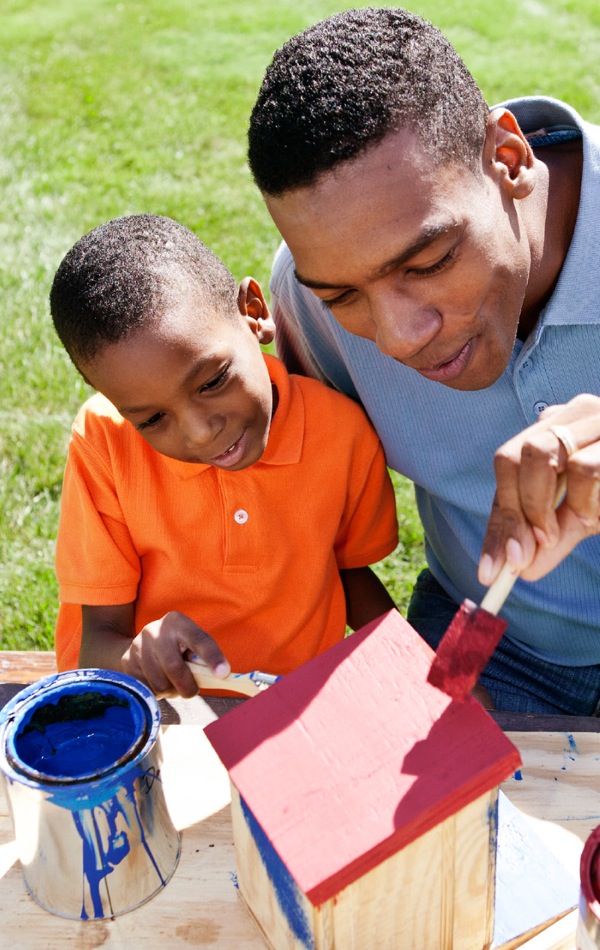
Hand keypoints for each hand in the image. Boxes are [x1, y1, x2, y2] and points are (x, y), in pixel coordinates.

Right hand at [122, 611, 229, 697]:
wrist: (139, 644)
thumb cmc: (174, 646)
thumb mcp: (188, 642)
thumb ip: (200, 656)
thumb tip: (219, 676)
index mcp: (177, 622)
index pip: (199, 639)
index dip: (212, 657)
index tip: (223, 674)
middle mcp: (155, 631)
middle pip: (175, 668)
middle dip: (187, 686)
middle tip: (192, 692)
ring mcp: (138, 646)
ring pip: (159, 683)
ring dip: (171, 692)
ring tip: (172, 685)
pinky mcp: (127, 662)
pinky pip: (146, 689)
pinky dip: (156, 693)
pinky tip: (157, 683)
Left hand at [480, 394, 599, 582]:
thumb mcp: (586, 514)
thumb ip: (552, 537)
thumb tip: (518, 569)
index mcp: (557, 427)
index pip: (506, 467)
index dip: (497, 521)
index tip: (490, 571)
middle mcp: (574, 413)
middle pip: (514, 455)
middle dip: (514, 512)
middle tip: (525, 555)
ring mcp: (599, 416)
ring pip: (543, 455)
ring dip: (550, 506)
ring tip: (584, 521)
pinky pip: (584, 468)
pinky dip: (587, 502)